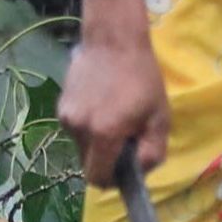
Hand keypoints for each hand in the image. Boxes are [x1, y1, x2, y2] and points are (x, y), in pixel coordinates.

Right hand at [60, 29, 169, 182]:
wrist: (114, 40)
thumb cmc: (142, 79)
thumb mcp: (160, 118)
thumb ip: (152, 153)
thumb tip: (138, 173)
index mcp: (104, 134)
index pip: (98, 178)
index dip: (112, 181)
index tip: (124, 170)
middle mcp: (79, 129)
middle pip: (88, 164)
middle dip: (105, 160)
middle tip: (123, 140)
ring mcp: (66, 117)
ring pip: (82, 146)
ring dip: (96, 142)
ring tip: (113, 115)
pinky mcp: (61, 106)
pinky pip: (76, 129)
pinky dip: (88, 126)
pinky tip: (101, 104)